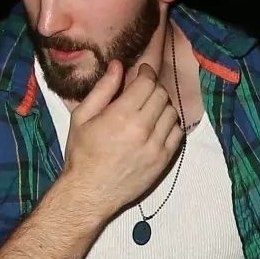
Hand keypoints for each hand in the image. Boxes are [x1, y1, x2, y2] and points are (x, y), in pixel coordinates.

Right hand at [63, 61, 184, 215]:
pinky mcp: (163, 161)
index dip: (146, 73)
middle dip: (153, 88)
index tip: (142, 72)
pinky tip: (157, 127)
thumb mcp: (82, 117)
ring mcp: (156, 147)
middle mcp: (142, 129)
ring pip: (172, 113)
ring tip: (150, 110)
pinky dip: (171, 126)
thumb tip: (118, 66)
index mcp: (121, 115)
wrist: (90, 192)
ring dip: (163, 106)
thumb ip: (103, 89)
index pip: (147, 83)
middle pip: (161, 95)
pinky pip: (177, 134)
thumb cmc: (82, 154)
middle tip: (144, 91)